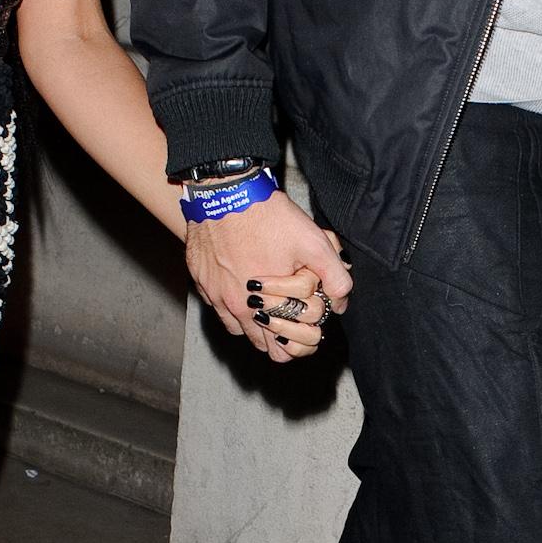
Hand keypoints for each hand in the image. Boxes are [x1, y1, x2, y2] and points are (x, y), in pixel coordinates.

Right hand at [185, 189, 352, 362]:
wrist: (225, 192)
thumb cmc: (268, 217)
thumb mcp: (313, 242)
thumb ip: (334, 276)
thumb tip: (339, 303)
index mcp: (264, 306)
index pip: (281, 350)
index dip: (299, 343)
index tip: (308, 328)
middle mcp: (235, 308)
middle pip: (260, 345)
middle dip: (279, 335)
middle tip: (292, 315)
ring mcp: (215, 296)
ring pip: (238, 329)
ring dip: (255, 323)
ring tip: (270, 303)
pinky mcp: (201, 281)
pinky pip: (218, 307)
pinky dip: (233, 305)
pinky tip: (246, 287)